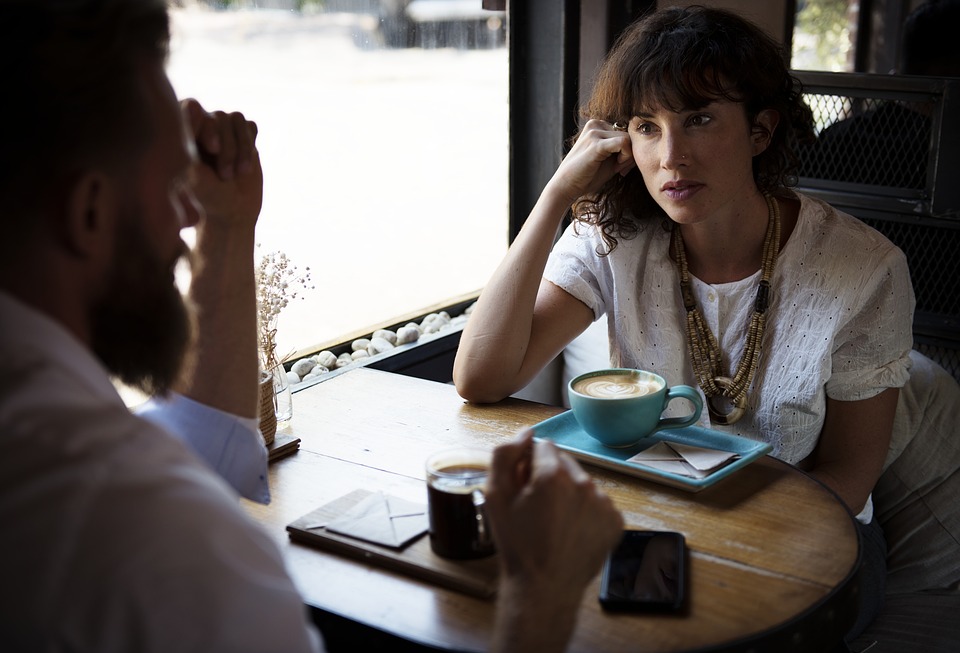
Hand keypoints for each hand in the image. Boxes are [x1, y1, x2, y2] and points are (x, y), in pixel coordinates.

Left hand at [181, 98, 262, 227]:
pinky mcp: (243, 135)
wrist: (232, 212)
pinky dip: (249, 147)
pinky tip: (244, 167)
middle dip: (227, 147)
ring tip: (236, 174)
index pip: (192, 107)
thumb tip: (193, 105)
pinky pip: (250, 126)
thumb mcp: (192, 170)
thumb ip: (189, 137)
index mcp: (181, 131)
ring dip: (240, 150)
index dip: (205, 126)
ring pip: (236, 119)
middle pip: (218, 116)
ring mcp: (223, 129)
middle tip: (225, 175)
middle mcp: (200, 124)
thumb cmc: (207, 195)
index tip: (212, 150)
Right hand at [486, 430, 622, 596]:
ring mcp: (604, 503)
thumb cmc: (517, 544)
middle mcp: (584, 483)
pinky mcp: (616, 521)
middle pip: (564, 463)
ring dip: (569, 493)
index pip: (543, 446)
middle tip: (537, 507)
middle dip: (550, 477)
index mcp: (553, 475)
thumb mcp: (495, 495)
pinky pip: (598, 503)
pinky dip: (586, 511)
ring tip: (555, 522)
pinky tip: (571, 530)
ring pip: (582, 483)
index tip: (524, 487)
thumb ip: (505, 454)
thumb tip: (527, 433)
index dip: (529, 465)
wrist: (544, 587)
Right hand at [545, 119, 634, 206]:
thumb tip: (643, 145)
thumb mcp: (609, 159)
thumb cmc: (587, 175)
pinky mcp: (596, 143)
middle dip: (629, 154)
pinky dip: (625, 157)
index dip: (628, 150)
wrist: (566, 186)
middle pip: (628, 134)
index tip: (621, 166)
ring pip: (628, 139)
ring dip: (627, 157)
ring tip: (616, 169)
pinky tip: (617, 167)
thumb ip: (623, 150)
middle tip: (620, 170)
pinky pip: (623, 143)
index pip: (625, 132)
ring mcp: (594, 132)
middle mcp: (595, 124)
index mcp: (596, 125)